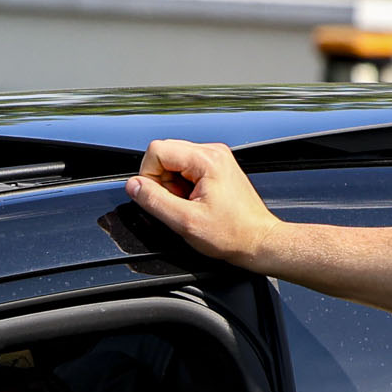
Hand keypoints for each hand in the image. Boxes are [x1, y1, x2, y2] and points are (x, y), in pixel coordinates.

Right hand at [124, 140, 283, 268]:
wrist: (258, 240)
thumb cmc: (232, 234)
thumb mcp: (185, 221)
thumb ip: (154, 201)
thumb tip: (133, 186)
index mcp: (207, 159)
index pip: (156, 151)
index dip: (149, 176)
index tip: (161, 197)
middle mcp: (213, 152)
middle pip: (164, 153)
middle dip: (161, 181)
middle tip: (178, 203)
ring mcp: (216, 159)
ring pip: (173, 162)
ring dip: (173, 185)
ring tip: (190, 204)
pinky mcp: (216, 168)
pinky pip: (186, 169)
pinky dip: (183, 186)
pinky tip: (196, 202)